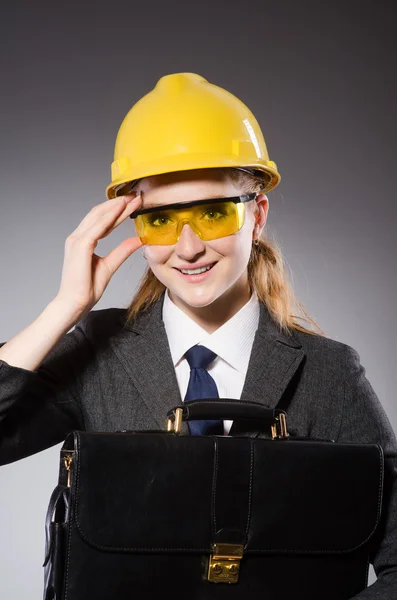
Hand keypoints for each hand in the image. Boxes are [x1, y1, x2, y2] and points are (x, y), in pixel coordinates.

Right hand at [55, 193, 142, 315]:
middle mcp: (78, 237)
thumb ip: (122, 251)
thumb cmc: (87, 288)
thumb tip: (138, 240)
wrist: (75, 303)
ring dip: (116, 206)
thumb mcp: (110, 265)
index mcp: (83, 241)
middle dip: (118, 204)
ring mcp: (77, 240)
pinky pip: (97, 228)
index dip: (118, 211)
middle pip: (100, 214)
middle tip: (135, 195)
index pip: (102, 221)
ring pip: (98, 216)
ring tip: (132, 199)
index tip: (133, 203)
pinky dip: (109, 217)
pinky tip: (121, 210)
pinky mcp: (80, 246)